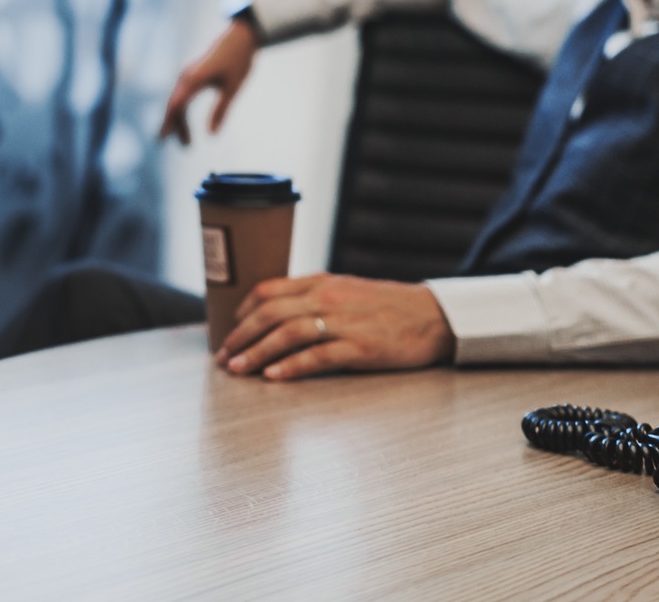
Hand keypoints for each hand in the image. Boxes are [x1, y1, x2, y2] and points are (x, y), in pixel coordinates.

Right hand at [159, 18, 259, 145]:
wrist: (240, 37)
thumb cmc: (238, 60)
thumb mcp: (232, 88)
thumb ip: (221, 111)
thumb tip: (212, 135)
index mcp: (195, 79)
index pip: (177, 105)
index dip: (169, 123)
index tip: (163, 139)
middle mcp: (187, 76)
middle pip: (174, 105)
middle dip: (175, 126)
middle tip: (184, 147)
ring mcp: (188, 74)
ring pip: (177, 101)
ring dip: (179, 120)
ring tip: (186, 141)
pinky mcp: (192, 73)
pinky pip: (181, 95)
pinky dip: (181, 110)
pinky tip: (184, 122)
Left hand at [213, 274, 454, 379]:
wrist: (434, 317)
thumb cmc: (390, 307)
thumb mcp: (347, 290)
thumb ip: (315, 297)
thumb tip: (278, 313)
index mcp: (322, 282)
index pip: (270, 290)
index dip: (243, 311)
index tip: (230, 331)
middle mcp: (328, 297)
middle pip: (271, 312)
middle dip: (241, 336)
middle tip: (224, 356)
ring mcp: (344, 322)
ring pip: (287, 333)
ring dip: (257, 352)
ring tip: (238, 369)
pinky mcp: (360, 347)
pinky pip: (317, 356)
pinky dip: (291, 366)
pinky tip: (273, 376)